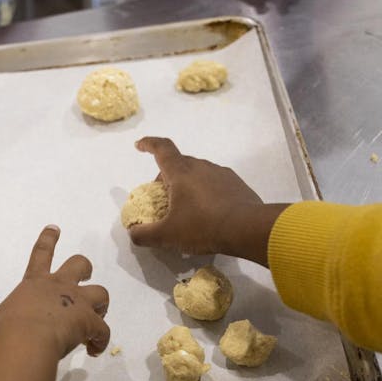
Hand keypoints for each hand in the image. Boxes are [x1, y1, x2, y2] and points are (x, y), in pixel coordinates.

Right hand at [0, 225, 109, 357]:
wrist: (27, 338)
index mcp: (36, 282)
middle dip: (86, 269)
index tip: (54, 227)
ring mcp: (78, 302)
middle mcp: (60, 287)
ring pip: (101, 293)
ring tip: (99, 316)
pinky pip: (103, 331)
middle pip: (80, 264)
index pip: (41, 253)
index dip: (48, 238)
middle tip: (88, 277)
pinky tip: (95, 349)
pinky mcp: (89, 321)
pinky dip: (101, 340)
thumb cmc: (8, 326)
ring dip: (102, 304)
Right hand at [126, 137, 287, 265]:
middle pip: (178, 164)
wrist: (248, 229)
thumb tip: (133, 233)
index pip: (162, 149)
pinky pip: (215, 183)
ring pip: (198, 173)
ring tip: (187, 209)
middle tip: (163, 198)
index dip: (149, 144)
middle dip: (167, 176)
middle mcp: (201, 167)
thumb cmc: (203, 227)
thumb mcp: (168, 236)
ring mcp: (221, 174)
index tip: (139, 145)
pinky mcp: (237, 184)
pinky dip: (206, 192)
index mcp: (181, 173)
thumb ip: (144, 235)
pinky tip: (209, 213)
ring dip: (188, 185)